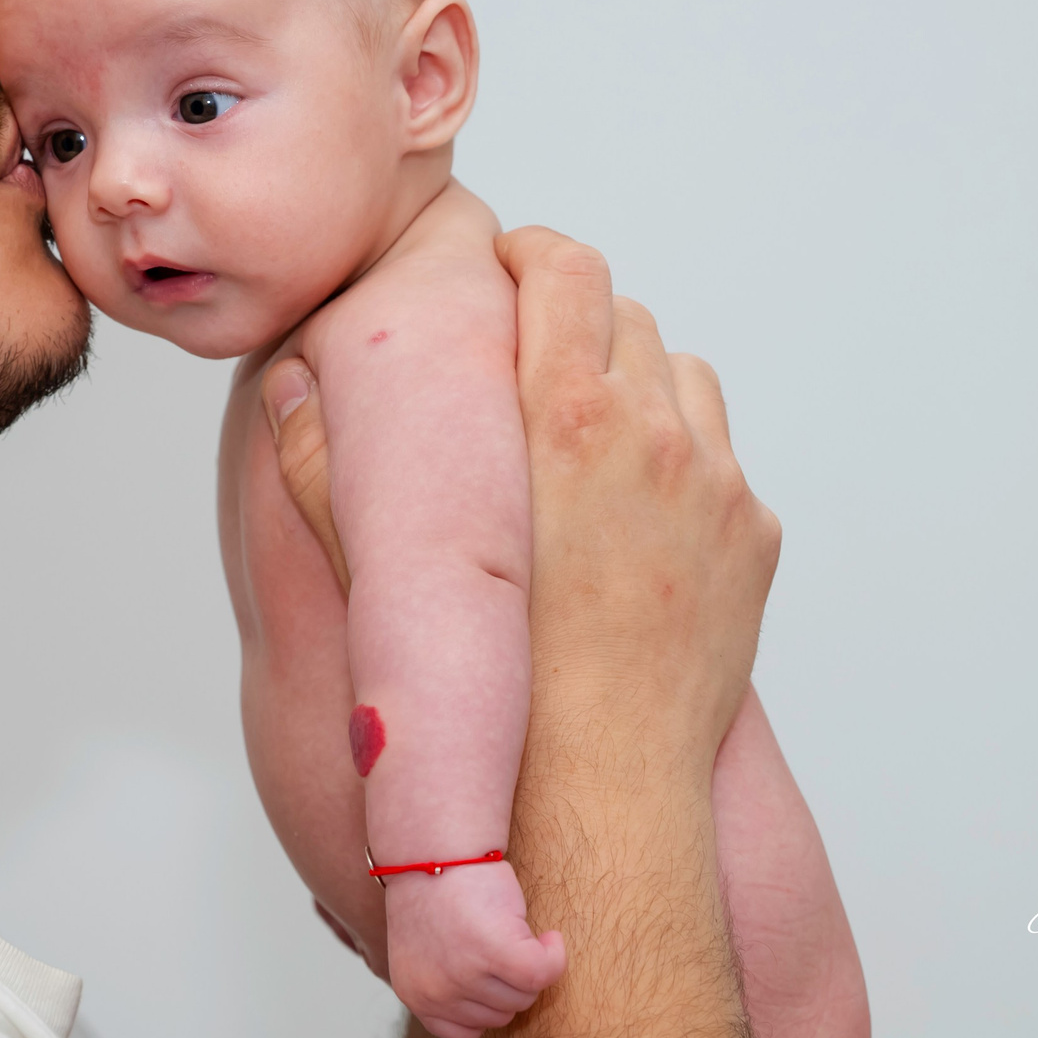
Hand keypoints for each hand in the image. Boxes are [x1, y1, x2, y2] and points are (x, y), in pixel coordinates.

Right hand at [259, 228, 777, 783]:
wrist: (599, 782)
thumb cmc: (492, 675)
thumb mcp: (384, 559)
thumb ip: (325, 464)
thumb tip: (287, 387)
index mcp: (563, 416)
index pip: (565, 269)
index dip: (533, 256)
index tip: (511, 269)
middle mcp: (650, 432)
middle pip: (626, 312)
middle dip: (578, 316)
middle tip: (536, 351)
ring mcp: (714, 482)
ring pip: (683, 374)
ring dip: (637, 379)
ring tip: (588, 427)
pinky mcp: (750, 534)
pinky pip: (720, 456)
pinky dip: (681, 457)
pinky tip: (633, 507)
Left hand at [383, 859, 567, 1037]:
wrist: (433, 843)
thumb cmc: (434, 887)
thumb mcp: (425, 949)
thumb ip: (446, 982)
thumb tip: (491, 1005)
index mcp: (416, 994)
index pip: (464, 1033)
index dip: (486, 1004)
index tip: (492, 976)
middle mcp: (437, 991)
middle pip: (501, 1015)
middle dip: (509, 981)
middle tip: (502, 940)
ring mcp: (465, 974)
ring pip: (525, 995)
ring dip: (531, 965)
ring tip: (515, 929)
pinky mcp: (495, 951)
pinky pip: (544, 973)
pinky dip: (554, 955)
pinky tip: (548, 936)